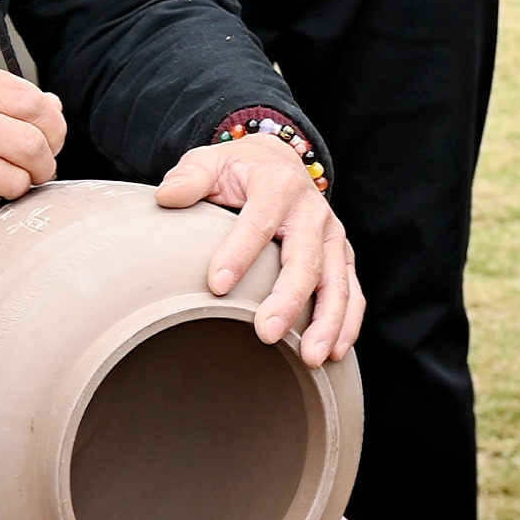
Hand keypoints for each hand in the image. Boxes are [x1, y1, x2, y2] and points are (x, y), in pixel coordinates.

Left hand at [152, 133, 365, 364]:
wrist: (279, 162)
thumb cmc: (239, 170)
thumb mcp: (210, 162)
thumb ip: (189, 177)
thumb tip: (167, 196)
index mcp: (278, 185)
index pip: (259, 221)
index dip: (239, 253)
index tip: (217, 286)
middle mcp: (312, 210)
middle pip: (305, 258)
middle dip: (289, 299)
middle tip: (267, 333)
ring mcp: (332, 234)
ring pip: (337, 280)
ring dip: (328, 321)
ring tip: (312, 357)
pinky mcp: (342, 254)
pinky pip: (352, 291)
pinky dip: (348, 322)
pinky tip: (335, 352)